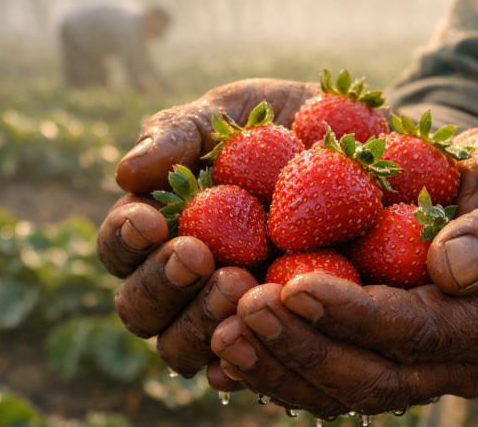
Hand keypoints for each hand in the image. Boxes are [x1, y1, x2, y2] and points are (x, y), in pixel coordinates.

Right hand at [96, 79, 317, 375]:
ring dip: (200, 321)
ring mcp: (228, 309)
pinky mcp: (274, 329)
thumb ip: (180, 133)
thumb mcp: (233, 113)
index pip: (119, 247)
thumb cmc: (282, 125)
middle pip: (141, 307)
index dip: (124, 239)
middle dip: (162, 285)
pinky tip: (258, 341)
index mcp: (163, 228)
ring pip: (184, 344)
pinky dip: (242, 361)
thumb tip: (126, 174)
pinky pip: (248, 363)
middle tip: (198, 257)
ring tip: (239, 283)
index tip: (151, 220)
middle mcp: (186, 279)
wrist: (358, 145)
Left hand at [210, 128, 477, 415]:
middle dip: (301, 348)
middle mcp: (457, 360)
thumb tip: (455, 268)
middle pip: (370, 376)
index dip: (351, 316)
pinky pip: (327, 376)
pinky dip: (278, 365)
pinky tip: (228, 344)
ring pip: (341, 388)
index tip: (290, 285)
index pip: (414, 331)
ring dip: (278, 366)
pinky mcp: (385, 354)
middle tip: (241, 312)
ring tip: (221, 333)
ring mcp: (420, 366)